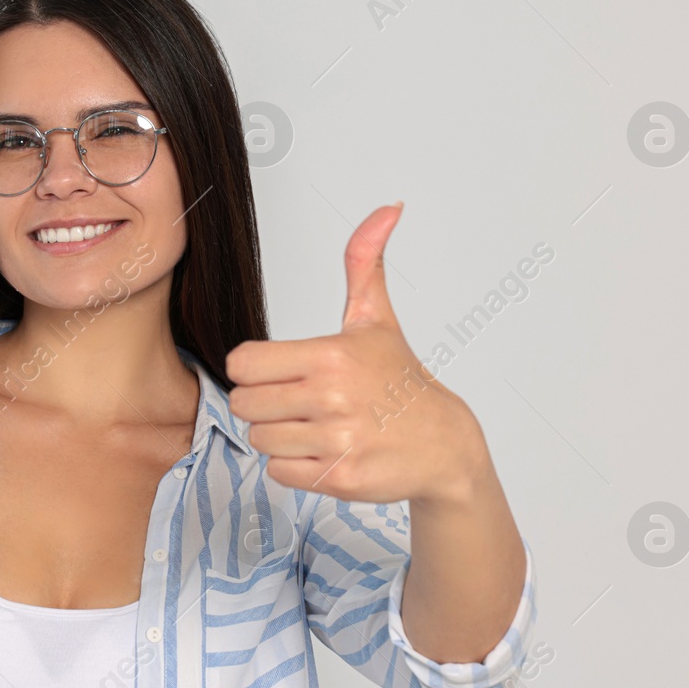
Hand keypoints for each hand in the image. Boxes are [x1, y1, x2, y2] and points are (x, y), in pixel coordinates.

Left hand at [226, 203, 486, 504]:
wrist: (445, 444)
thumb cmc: (401, 380)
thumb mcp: (377, 319)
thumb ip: (365, 262)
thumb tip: (387, 208)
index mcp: (331, 355)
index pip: (243, 364)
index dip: (255, 369)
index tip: (280, 372)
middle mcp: (332, 398)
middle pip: (245, 404)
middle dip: (264, 404)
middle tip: (299, 402)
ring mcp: (337, 442)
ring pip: (260, 439)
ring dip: (280, 436)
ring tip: (315, 427)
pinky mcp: (339, 479)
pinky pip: (279, 472)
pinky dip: (294, 467)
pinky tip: (324, 452)